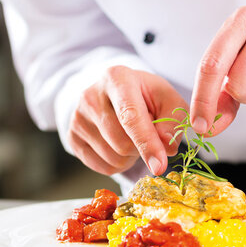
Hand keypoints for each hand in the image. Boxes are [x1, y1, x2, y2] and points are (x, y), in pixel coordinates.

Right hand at [68, 66, 187, 175]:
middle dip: (141, 148)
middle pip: (122, 144)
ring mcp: (77, 118)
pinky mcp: (72, 137)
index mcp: (117, 78)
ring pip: (113, 158)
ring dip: (131, 157)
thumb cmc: (144, 96)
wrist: (114, 94)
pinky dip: (117, 164)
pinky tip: (118, 146)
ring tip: (131, 138)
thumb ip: (173, 120)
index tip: (159, 166)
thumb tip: (168, 148)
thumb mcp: (166, 98)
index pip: (130, 117)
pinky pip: (102, 167)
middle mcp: (91, 96)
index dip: (147, 144)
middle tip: (145, 134)